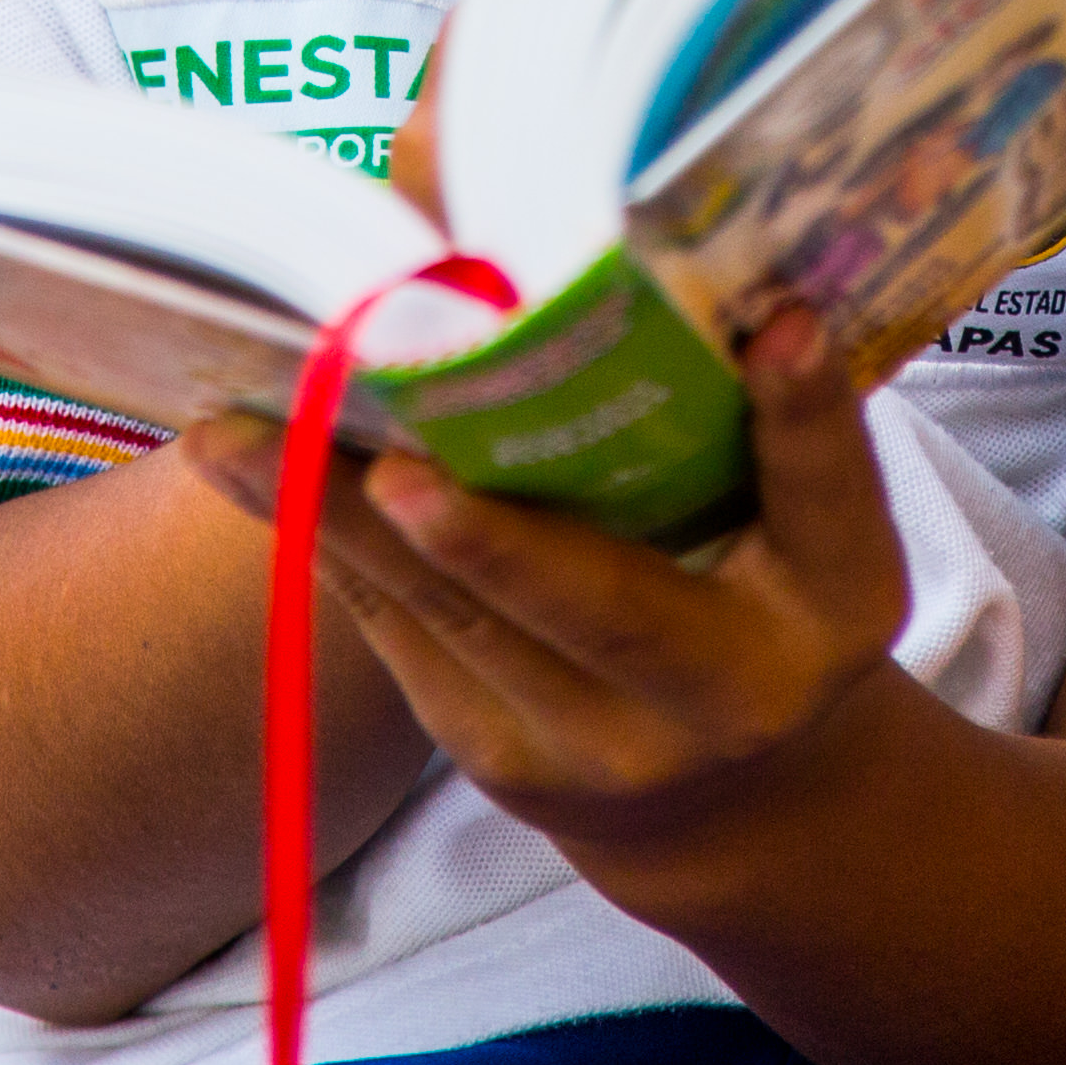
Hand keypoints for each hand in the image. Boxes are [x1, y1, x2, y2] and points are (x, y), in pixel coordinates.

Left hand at [195, 310, 912, 865]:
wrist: (726, 797)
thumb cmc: (771, 603)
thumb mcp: (820, 529)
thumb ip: (789, 422)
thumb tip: (743, 267)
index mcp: (822, 613)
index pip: (826, 511)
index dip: (806, 426)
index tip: (785, 334)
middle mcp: (708, 698)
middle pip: (595, 606)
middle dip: (493, 542)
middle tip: (404, 471)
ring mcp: (583, 741)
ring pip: (449, 616)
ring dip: (338, 518)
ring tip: (239, 433)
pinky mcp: (483, 751)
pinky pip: (395, 627)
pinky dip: (321, 536)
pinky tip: (244, 460)